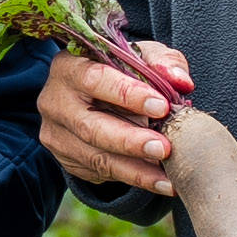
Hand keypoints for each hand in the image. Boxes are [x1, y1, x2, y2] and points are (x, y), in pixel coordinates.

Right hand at [39, 42, 189, 196]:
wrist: (95, 94)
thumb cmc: (120, 69)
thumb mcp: (140, 55)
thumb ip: (162, 62)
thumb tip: (181, 80)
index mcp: (69, 66)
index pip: (94, 80)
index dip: (128, 94)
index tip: (161, 106)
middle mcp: (55, 102)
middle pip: (90, 127)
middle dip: (130, 141)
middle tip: (164, 149)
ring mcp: (56, 134)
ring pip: (95, 158)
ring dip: (135, 170)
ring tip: (168, 177)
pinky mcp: (65, 158)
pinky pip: (99, 172)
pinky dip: (131, 177)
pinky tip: (157, 181)